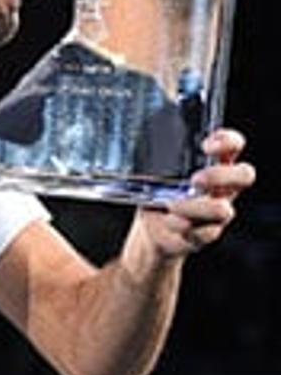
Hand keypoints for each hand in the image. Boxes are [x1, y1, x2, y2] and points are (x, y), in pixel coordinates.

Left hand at [134, 129, 254, 257]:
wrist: (154, 229)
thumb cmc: (158, 192)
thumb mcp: (155, 172)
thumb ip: (153, 160)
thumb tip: (130, 146)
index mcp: (214, 163)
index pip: (234, 145)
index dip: (228, 142)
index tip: (206, 145)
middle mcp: (223, 186)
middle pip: (244, 175)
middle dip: (220, 176)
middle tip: (195, 180)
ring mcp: (218, 211)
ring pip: (223, 210)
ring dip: (195, 207)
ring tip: (171, 205)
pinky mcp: (208, 233)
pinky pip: (205, 232)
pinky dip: (183, 226)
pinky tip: (169, 222)